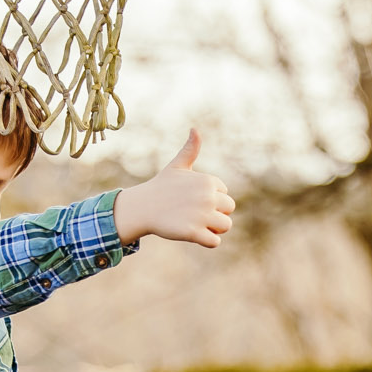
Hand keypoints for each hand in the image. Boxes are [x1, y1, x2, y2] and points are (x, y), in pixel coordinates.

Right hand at [112, 131, 233, 248]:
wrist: (142, 207)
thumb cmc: (161, 187)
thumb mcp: (177, 166)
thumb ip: (190, 150)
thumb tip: (194, 129)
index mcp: (208, 181)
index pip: (225, 194)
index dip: (212, 199)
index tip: (194, 200)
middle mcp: (208, 197)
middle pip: (229, 209)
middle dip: (216, 213)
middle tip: (196, 214)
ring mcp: (202, 215)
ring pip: (225, 226)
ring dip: (214, 228)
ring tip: (197, 224)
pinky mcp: (194, 232)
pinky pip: (214, 242)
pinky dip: (207, 241)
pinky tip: (194, 235)